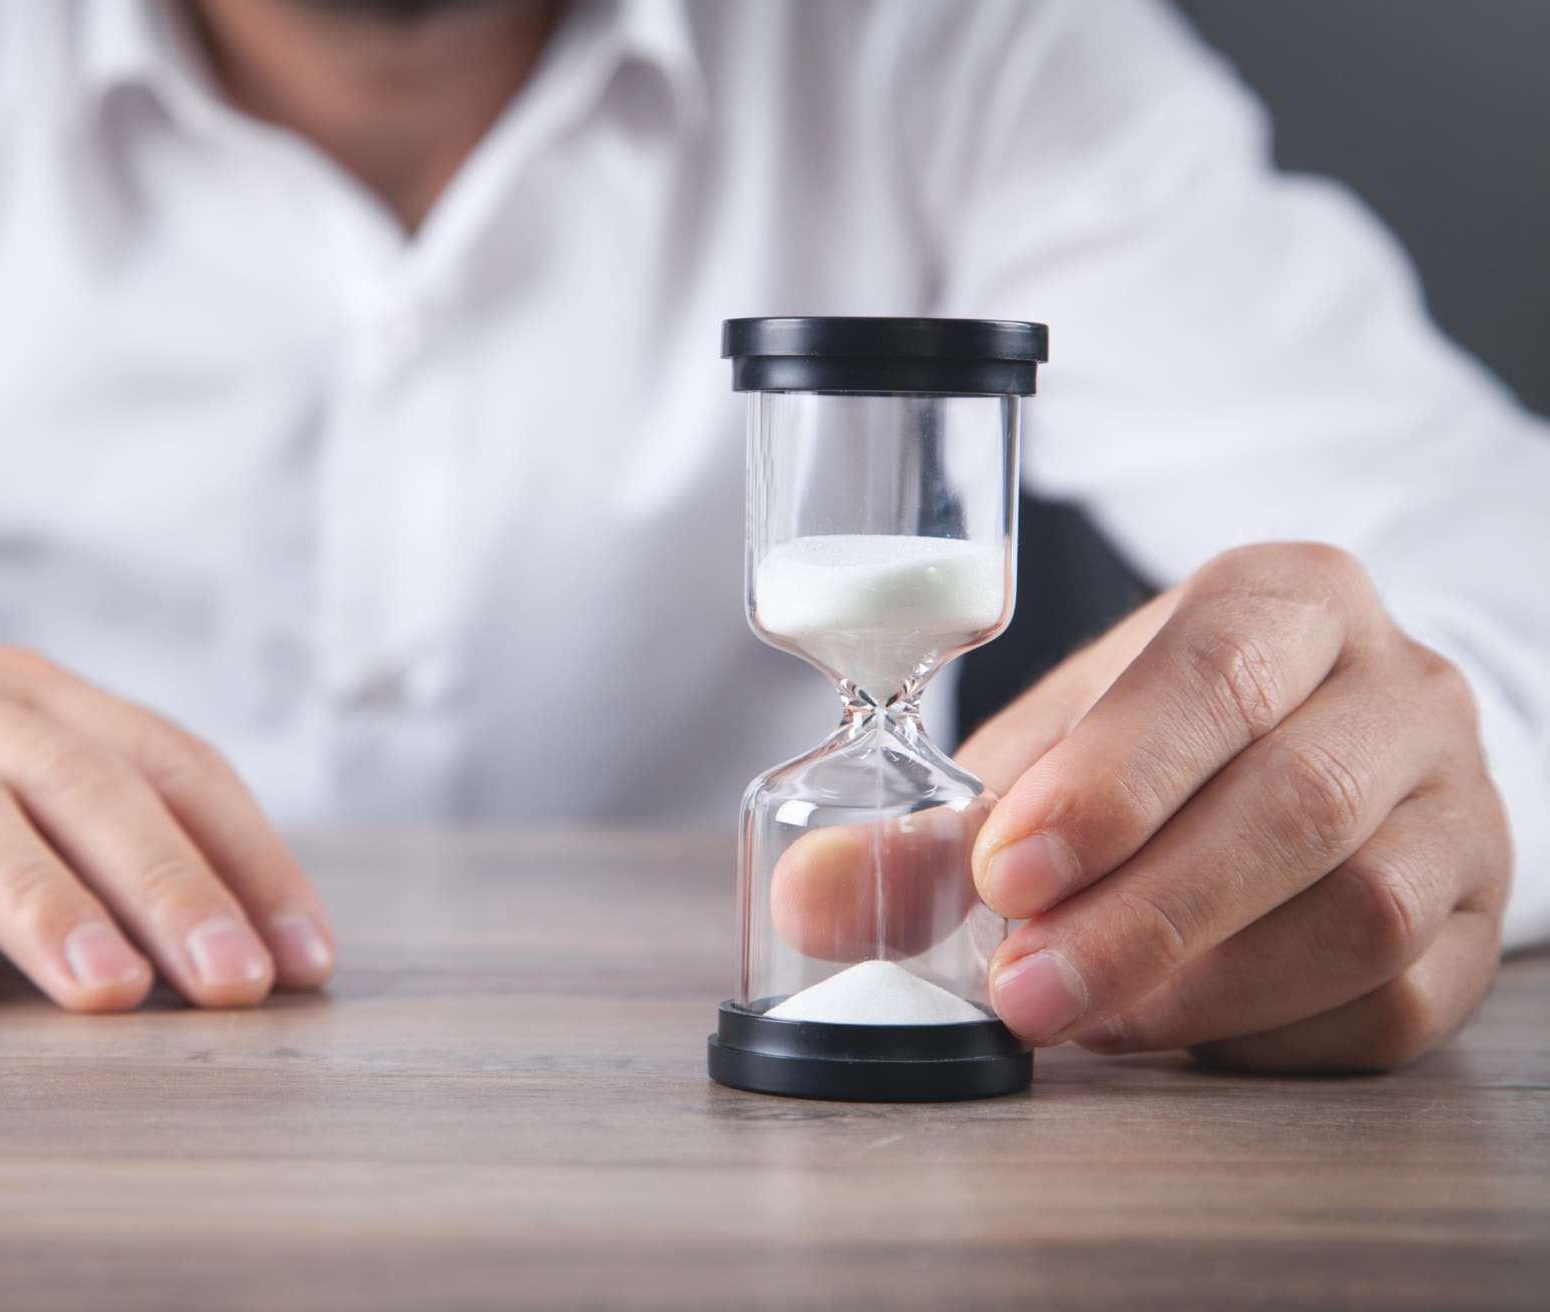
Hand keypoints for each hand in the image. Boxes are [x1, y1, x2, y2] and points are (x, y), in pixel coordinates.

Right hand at [0, 646, 334, 1011]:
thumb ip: (78, 838)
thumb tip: (232, 943)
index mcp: (15, 690)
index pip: (160, 759)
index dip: (243, 853)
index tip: (303, 956)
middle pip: (75, 781)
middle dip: (169, 886)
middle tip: (233, 985)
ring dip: (38, 904)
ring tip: (106, 994)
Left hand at [958, 543, 1510, 1071]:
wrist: (1301, 760)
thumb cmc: (1154, 751)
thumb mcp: (1041, 755)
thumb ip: (929, 829)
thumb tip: (815, 898)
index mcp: (1285, 600)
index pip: (1215, 671)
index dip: (1111, 781)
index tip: (1011, 872)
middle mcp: (1399, 688)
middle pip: (1299, 804)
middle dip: (1144, 915)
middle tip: (1026, 987)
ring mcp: (1460, 805)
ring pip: (1364, 912)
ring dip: (1204, 987)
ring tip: (1085, 1018)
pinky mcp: (1478, 920)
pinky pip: (1399, 1000)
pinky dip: (1270, 1034)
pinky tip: (1177, 1033)